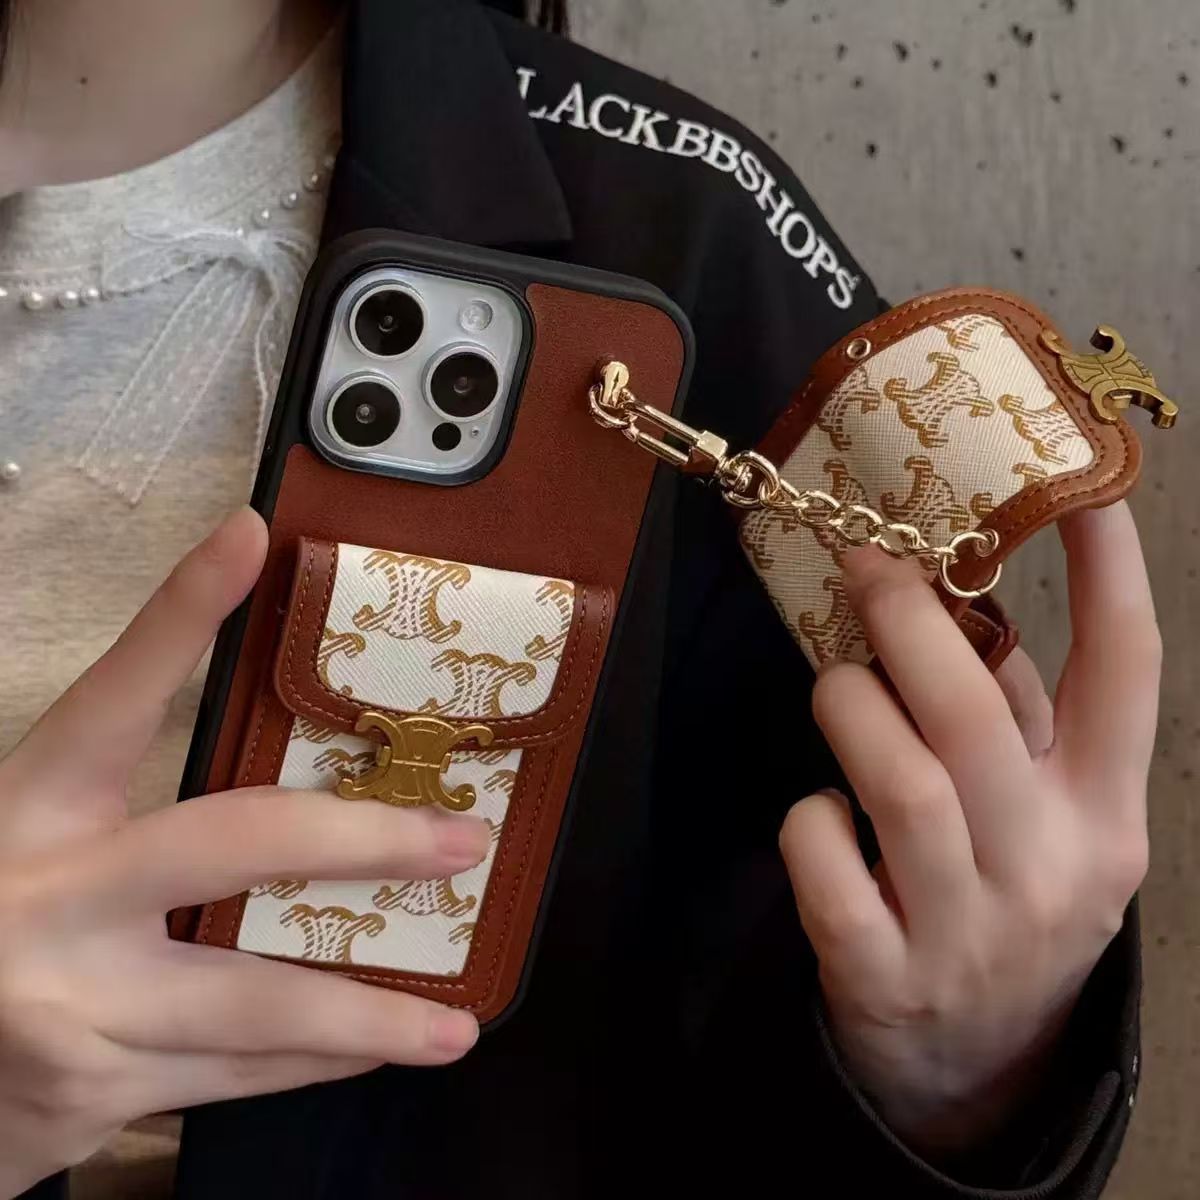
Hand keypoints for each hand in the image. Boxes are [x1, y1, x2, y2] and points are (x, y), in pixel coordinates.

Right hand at [0, 510, 489, 1197]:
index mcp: (29, 811)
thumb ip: (128, 814)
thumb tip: (279, 798)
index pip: (116, 696)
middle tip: (459, 840)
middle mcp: (53, 899)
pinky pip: (235, 1073)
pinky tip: (371, 1051)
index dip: (179, 611)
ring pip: (259, 1002)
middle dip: (365, 840)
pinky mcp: (93, 1092)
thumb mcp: (32, 841)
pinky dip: (312, 1062)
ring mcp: (75, 1005)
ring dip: (370, 1017)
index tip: (248, 536)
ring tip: (456, 1028)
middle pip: (237, 844)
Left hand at [780, 502, 1156, 1157]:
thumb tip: (959, 598)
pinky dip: (810, 817)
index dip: (1111, 575)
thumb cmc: (1007, 900)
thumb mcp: (1049, 820)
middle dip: (907, 623)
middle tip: (865, 568)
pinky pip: (826, 857)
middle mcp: (1051, 869)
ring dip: (850, 708)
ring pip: (899, 780)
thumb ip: (1024, 723)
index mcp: (1106, 816)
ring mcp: (965, 930)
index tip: (1083, 491)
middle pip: (978, 717)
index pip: (1129, 674)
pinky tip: (824, 817)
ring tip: (839, 690)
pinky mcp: (880, 972)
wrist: (977, 1066)